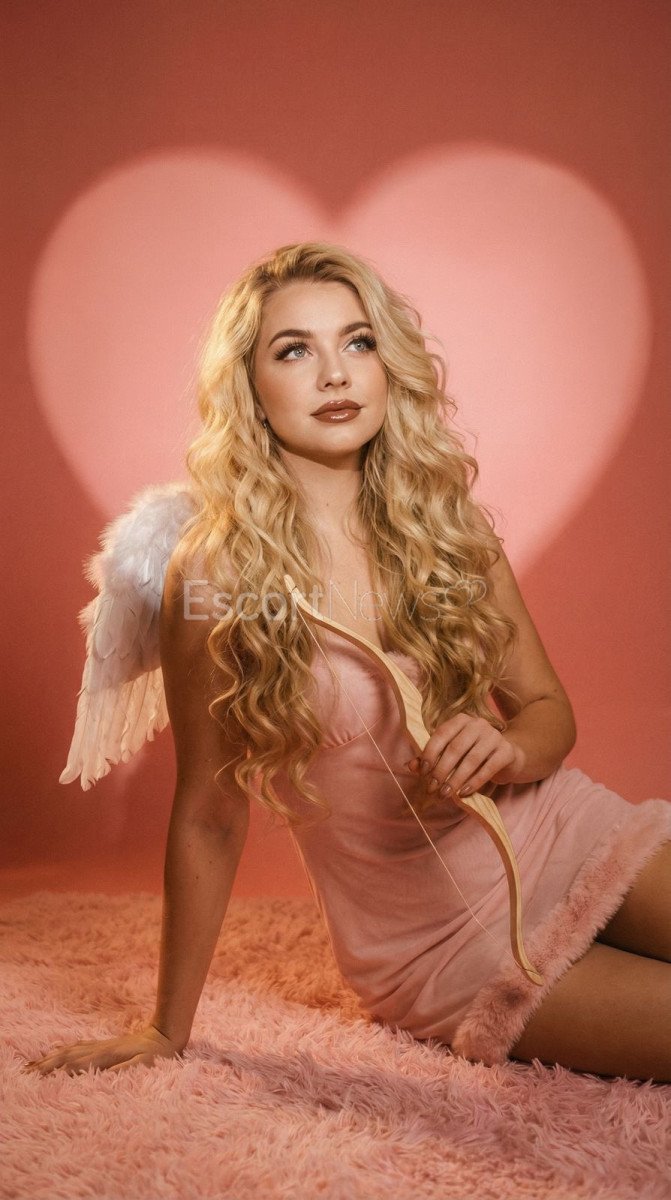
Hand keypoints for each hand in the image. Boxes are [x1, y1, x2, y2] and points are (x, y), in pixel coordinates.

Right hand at [21, 1023, 181, 1076]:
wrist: (166, 1035)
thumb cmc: (157, 1055)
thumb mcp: (145, 1065)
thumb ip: (124, 1070)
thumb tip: (104, 1075)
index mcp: (106, 1056)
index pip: (75, 1064)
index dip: (57, 1072)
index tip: (39, 1081)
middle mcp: (100, 1049)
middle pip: (66, 1056)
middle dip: (46, 1065)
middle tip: (27, 1074)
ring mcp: (101, 1045)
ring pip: (70, 1050)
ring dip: (51, 1058)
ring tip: (34, 1066)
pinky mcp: (105, 1045)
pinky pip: (78, 1046)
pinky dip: (63, 1051)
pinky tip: (58, 1053)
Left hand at [406, 713, 523, 798]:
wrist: (507, 756)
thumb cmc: (473, 754)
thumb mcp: (452, 753)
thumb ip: (431, 757)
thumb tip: (410, 766)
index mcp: (461, 720)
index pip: (442, 734)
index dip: (430, 753)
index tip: (422, 772)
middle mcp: (478, 724)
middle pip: (455, 748)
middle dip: (441, 770)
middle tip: (431, 788)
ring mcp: (494, 736)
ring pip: (471, 760)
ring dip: (455, 780)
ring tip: (445, 794)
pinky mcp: (506, 751)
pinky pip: (487, 769)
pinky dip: (473, 783)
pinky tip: (463, 793)